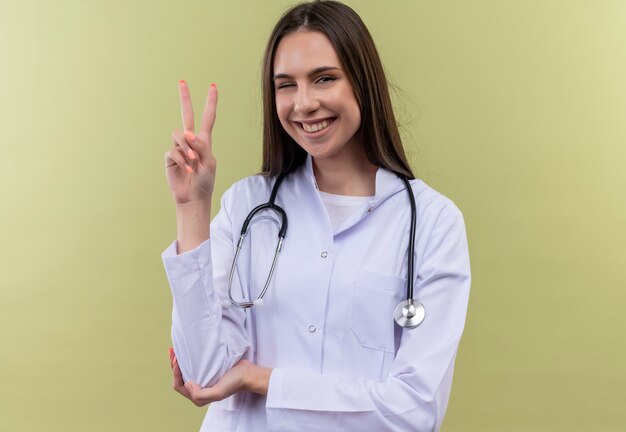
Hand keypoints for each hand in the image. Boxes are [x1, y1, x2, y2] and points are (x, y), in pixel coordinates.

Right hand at [165, 81, 217, 204]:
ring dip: (187, 148)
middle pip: (187, 115)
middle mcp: (190, 141)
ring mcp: (179, 147)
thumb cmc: (205, 180)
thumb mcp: (210, 162)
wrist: (194, 196)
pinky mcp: (169, 157)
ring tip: (193, 162)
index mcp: (204, 141)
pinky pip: (173, 151)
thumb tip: (189, 133)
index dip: (210, 103)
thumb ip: (202, 146)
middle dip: (185, 98)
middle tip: (182, 82)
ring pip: (180, 135)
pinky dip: (182, 160)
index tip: (213, 87)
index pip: (208, 118)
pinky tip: (187, 169)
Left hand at [168, 348, 261, 406]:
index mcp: (198, 397)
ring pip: (185, 371)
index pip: (179, 386)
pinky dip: (186, 359)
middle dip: (174, 365)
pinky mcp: (207, 370)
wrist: (247, 373)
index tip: (177, 360)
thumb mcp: (217, 392)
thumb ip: (200, 394)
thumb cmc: (234, 383)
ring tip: (174, 350)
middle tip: (173, 351)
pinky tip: (185, 351)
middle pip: (180, 378)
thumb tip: (187, 383)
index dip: (175, 373)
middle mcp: (198, 390)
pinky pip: (192, 365)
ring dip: (178, 361)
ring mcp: (202, 379)